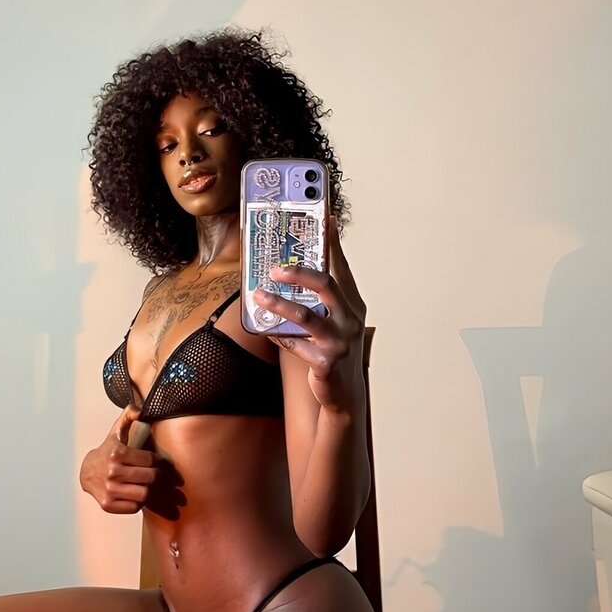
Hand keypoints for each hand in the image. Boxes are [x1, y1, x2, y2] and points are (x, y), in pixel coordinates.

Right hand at [79, 404, 162, 513]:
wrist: (87, 472)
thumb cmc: (108, 451)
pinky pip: (135, 507)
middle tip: (159, 474)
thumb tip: (141, 410)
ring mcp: (110, 490)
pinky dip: (139, 501)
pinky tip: (137, 493)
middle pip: (150, 478)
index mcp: (117, 453)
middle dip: (158, 476)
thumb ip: (129, 415)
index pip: (150, 460)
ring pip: (145, 494)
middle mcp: (113, 472)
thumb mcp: (116, 431)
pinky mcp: (108, 504)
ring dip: (150, 489)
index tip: (160, 462)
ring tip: (149, 484)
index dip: (159, 461)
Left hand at [254, 215, 366, 414]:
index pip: (342, 266)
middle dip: (299, 272)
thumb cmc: (334, 348)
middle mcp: (350, 320)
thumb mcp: (333, 318)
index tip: (324, 218)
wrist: (342, 393)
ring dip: (279, 304)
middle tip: (274, 268)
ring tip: (258, 295)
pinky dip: (278, 335)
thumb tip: (298, 265)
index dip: (333, 242)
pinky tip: (265, 328)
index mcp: (352, 304)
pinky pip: (295, 345)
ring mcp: (340, 342)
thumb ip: (321, 294)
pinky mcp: (326, 364)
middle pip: (326, 285)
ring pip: (306, 317)